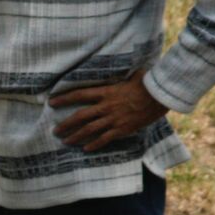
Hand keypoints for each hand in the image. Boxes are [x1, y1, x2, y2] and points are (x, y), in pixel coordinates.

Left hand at [50, 69, 167, 152]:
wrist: (162, 96)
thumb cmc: (148, 83)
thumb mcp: (130, 76)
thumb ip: (119, 76)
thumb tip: (116, 66)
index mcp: (107, 92)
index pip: (80, 94)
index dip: (64, 98)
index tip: (52, 102)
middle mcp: (107, 106)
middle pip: (80, 116)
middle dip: (65, 124)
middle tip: (55, 130)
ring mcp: (113, 119)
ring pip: (89, 130)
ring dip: (75, 136)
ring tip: (65, 141)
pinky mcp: (122, 129)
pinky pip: (104, 139)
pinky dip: (94, 145)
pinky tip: (85, 149)